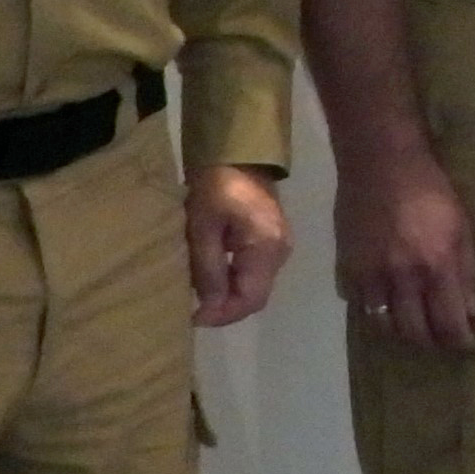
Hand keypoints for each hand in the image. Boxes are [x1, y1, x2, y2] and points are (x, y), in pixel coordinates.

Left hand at [188, 165, 291, 326]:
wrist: (237, 155)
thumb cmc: (216, 187)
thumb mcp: (203, 228)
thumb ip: (209, 269)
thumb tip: (208, 307)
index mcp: (267, 249)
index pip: (250, 299)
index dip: (223, 314)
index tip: (193, 318)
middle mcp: (281, 252)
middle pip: (256, 296)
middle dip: (225, 309)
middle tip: (194, 311)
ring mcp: (280, 247)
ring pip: (256, 286)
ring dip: (229, 296)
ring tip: (200, 297)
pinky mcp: (273, 241)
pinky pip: (255, 273)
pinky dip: (235, 281)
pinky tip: (214, 279)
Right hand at [337, 139, 474, 349]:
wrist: (381, 163)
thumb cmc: (431, 191)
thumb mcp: (461, 227)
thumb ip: (466, 273)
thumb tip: (471, 313)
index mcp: (436, 266)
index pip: (448, 323)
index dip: (459, 341)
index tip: (465, 344)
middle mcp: (401, 277)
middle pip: (414, 332)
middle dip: (431, 341)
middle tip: (440, 337)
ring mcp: (370, 274)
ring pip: (383, 325)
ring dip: (401, 331)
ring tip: (413, 325)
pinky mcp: (346, 267)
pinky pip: (359, 305)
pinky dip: (373, 312)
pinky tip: (385, 304)